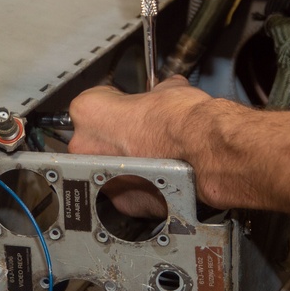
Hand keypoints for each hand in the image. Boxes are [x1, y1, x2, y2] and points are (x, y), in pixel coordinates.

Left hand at [68, 76, 216, 216]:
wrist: (203, 148)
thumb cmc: (182, 120)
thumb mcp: (165, 88)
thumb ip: (153, 92)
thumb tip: (162, 92)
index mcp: (88, 111)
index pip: (91, 103)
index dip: (114, 105)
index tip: (126, 109)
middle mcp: (86, 146)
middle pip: (93, 139)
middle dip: (114, 137)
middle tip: (140, 133)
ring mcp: (102, 176)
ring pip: (107, 168)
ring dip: (124, 163)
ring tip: (152, 154)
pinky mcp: (122, 202)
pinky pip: (126, 191)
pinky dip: (139, 185)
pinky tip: (158, 174)